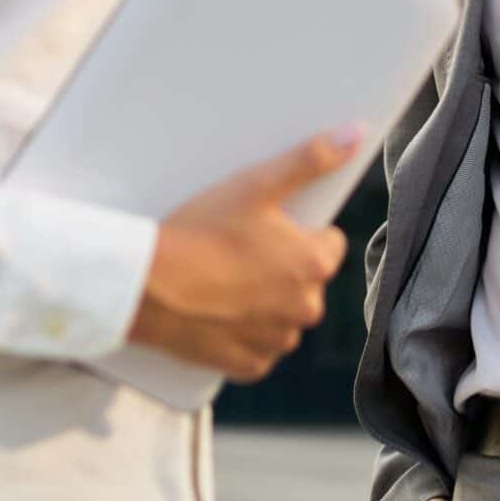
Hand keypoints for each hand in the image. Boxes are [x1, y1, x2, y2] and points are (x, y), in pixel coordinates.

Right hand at [126, 128, 358, 379]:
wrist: (144, 287)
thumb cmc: (200, 232)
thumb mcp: (256, 184)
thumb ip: (311, 159)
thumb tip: (355, 134)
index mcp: (315, 265)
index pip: (328, 242)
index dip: (297, 231)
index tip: (263, 226)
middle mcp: (306, 309)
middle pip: (305, 280)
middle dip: (281, 267)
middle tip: (237, 251)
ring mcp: (277, 342)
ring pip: (282, 315)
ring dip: (264, 301)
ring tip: (222, 280)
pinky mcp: (248, 366)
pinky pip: (257, 348)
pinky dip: (242, 333)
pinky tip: (216, 312)